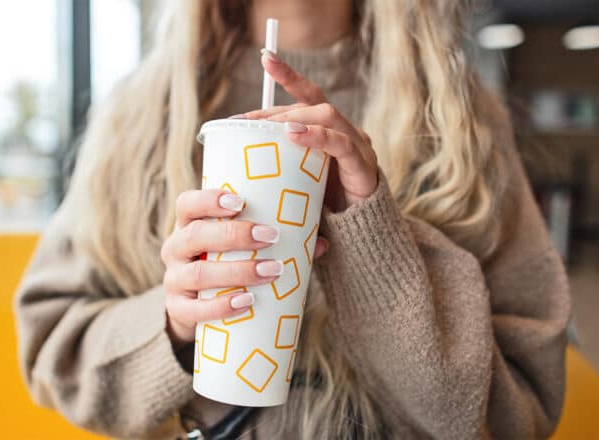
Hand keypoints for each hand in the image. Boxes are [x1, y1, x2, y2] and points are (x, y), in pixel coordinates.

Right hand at [162, 189, 328, 346]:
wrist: (197, 308)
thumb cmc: (226, 265)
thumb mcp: (241, 249)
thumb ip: (276, 242)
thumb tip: (320, 242)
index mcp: (189, 225)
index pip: (187, 204)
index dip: (208, 200)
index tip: (240, 202)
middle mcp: (175, 249)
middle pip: (194, 235)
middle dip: (233, 235)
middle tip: (270, 236)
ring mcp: (173, 280)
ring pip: (198, 274)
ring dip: (237, 271)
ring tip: (271, 271)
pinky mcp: (176, 310)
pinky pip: (193, 310)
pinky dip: (221, 306)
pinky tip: (246, 302)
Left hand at [240, 49, 377, 211]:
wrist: (357, 236)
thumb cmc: (322, 208)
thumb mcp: (296, 181)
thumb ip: (278, 163)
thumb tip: (235, 155)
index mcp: (329, 131)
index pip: (308, 95)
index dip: (288, 75)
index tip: (265, 57)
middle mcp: (345, 131)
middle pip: (312, 104)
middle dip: (277, 110)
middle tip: (246, 121)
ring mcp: (357, 146)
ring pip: (327, 115)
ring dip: (294, 118)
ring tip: (270, 127)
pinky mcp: (363, 165)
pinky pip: (340, 143)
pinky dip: (316, 136)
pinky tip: (294, 135)